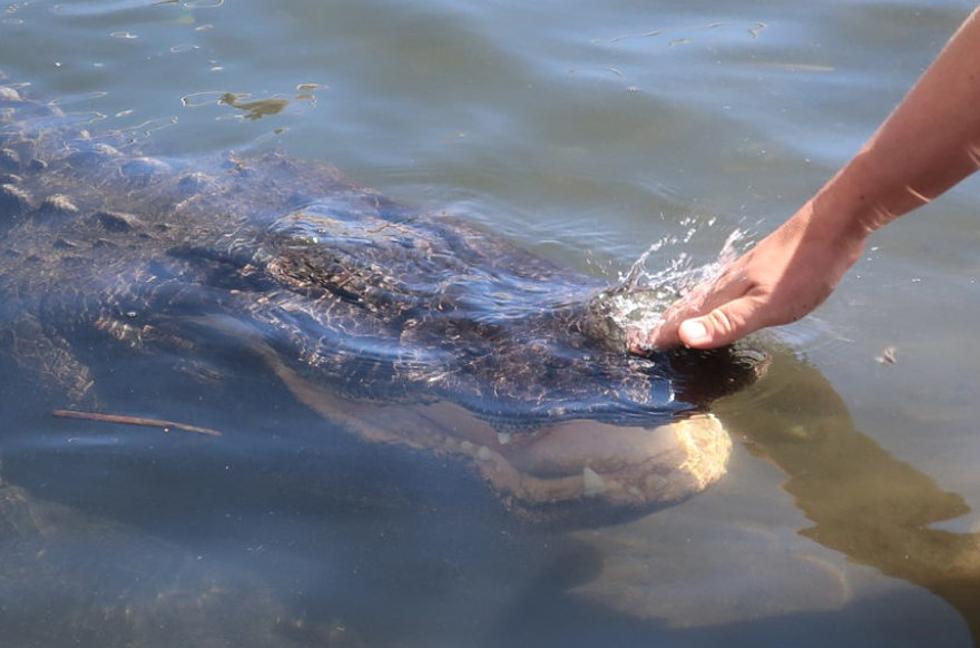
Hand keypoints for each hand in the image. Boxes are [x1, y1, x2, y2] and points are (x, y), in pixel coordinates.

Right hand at [634, 203, 866, 350]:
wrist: (834, 225)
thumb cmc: (803, 268)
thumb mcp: (767, 304)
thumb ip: (726, 322)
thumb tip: (683, 336)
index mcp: (724, 292)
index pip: (685, 318)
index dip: (664, 333)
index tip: (639, 346)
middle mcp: (727, 281)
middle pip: (690, 305)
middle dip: (669, 323)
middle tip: (648, 338)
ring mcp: (745, 273)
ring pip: (707, 296)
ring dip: (688, 312)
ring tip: (676, 323)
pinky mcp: (761, 269)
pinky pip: (725, 291)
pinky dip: (712, 301)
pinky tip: (721, 299)